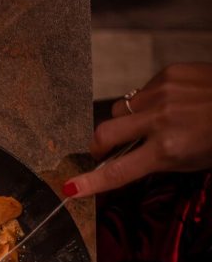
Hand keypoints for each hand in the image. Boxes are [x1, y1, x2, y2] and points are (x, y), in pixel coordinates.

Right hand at [64, 63, 211, 197]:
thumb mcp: (191, 162)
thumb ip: (155, 161)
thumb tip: (122, 160)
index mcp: (167, 149)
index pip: (118, 171)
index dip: (91, 182)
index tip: (69, 188)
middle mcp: (160, 120)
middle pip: (104, 133)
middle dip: (99, 145)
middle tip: (105, 150)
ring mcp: (163, 93)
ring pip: (120, 110)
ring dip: (126, 121)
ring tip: (152, 121)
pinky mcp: (168, 73)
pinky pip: (141, 92)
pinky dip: (147, 102)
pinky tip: (170, 103)